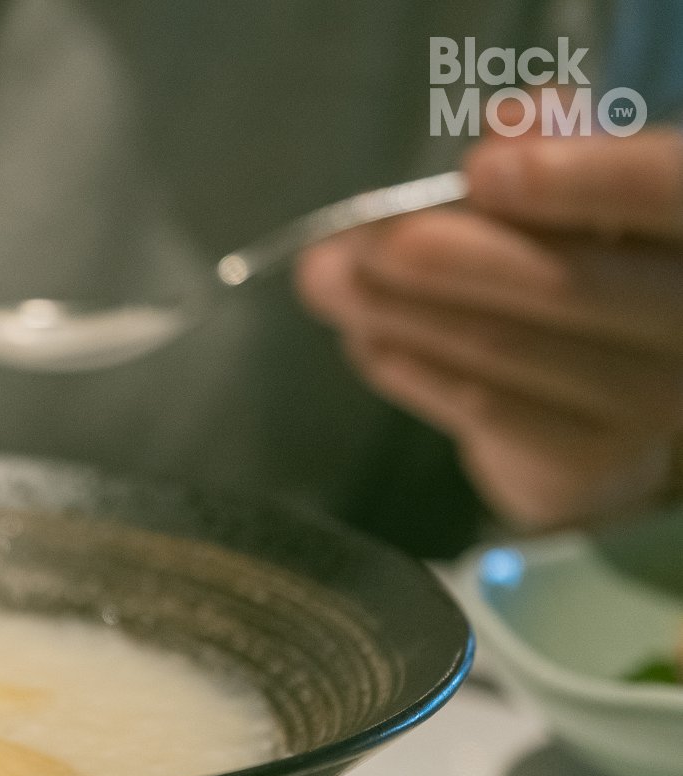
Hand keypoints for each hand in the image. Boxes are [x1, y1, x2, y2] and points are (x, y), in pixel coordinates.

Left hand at [297, 130, 682, 530]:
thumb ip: (550, 143)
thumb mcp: (570, 189)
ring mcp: (651, 397)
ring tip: (327, 282)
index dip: (583, 179)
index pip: (670, 189)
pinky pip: (485, 408)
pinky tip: (365, 341)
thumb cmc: (579, 264)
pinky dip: (414, 369)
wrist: (593, 412)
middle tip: (351, 241)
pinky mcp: (591, 457)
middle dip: (442, 258)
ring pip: (507, 347)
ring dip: (398, 311)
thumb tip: (510, 119)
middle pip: (568, 283)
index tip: (479, 169)